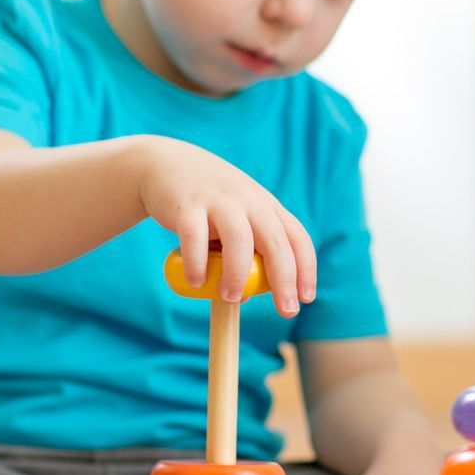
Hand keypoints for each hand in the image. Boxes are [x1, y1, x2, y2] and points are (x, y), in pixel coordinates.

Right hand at [134, 137, 316, 316]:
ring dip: (238, 274)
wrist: (168, 163)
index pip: (297, 238)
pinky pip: (195, 237)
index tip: (306, 298)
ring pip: (239, 239)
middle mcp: (249, 201)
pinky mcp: (187, 205)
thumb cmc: (210, 203)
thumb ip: (246, 254)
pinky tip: (195, 282)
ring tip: (231, 298)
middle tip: (286, 310)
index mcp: (267, 207)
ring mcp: (219, 201)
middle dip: (284, 279)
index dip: (306, 268)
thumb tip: (245, 296)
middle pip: (275, 242)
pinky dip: (197, 263)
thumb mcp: (237, 220)